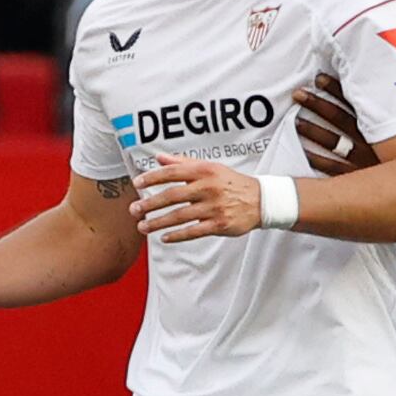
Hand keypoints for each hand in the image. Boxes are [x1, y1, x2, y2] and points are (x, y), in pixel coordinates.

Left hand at [131, 155, 263, 240]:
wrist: (261, 200)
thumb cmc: (232, 183)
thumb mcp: (211, 167)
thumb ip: (184, 163)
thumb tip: (159, 158)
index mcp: (205, 171)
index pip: (172, 173)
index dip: (152, 178)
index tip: (137, 183)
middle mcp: (208, 188)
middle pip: (172, 196)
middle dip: (150, 203)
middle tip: (134, 209)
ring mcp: (214, 207)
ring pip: (180, 216)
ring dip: (158, 222)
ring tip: (142, 227)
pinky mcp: (220, 224)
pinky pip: (194, 231)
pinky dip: (177, 235)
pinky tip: (164, 237)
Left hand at [293, 75, 373, 176]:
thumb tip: (390, 95)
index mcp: (382, 128)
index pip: (355, 103)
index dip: (336, 89)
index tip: (320, 78)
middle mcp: (370, 141)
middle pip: (340, 119)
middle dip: (318, 104)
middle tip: (299, 94)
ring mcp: (363, 160)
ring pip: (333, 142)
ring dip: (313, 130)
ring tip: (297, 121)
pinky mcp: (357, 178)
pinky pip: (333, 168)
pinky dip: (318, 160)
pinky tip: (305, 152)